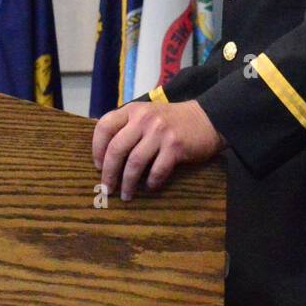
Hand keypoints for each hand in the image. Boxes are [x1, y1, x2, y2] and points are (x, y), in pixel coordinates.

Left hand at [91, 99, 225, 200]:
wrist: (208, 119)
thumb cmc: (172, 121)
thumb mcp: (147, 114)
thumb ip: (127, 126)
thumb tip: (103, 153)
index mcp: (133, 110)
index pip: (104, 126)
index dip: (97, 149)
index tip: (97, 166)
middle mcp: (144, 119)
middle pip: (117, 149)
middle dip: (109, 173)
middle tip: (107, 189)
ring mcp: (160, 132)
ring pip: (134, 163)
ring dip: (128, 183)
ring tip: (126, 196)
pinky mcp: (175, 146)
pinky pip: (157, 170)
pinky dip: (152, 182)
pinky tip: (150, 187)